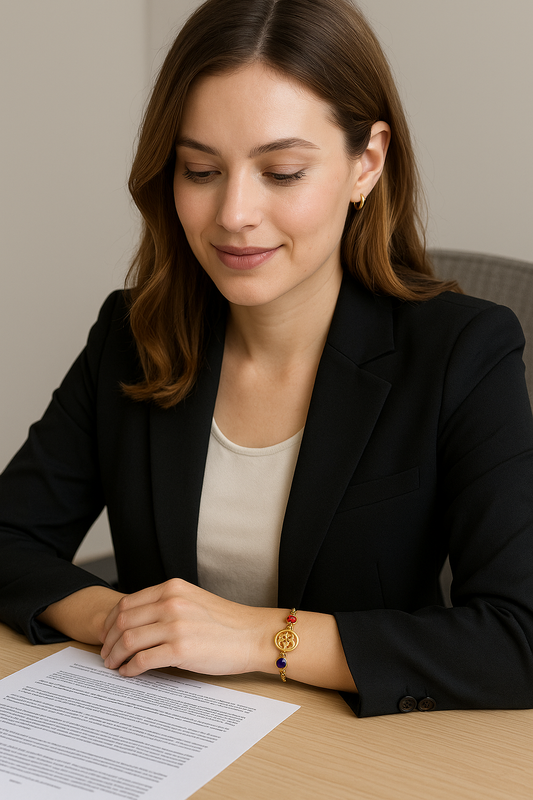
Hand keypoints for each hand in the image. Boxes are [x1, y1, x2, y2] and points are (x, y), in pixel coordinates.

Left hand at [99, 578, 275, 676]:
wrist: (253, 635)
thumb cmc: (226, 622)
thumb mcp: (193, 599)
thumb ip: (167, 603)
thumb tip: (138, 621)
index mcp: (171, 588)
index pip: (126, 603)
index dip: (109, 622)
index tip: (106, 634)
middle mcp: (171, 603)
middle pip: (122, 621)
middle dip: (108, 640)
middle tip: (105, 653)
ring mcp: (175, 626)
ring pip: (128, 640)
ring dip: (115, 656)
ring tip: (113, 665)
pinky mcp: (180, 650)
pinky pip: (142, 660)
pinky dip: (130, 668)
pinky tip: (129, 672)